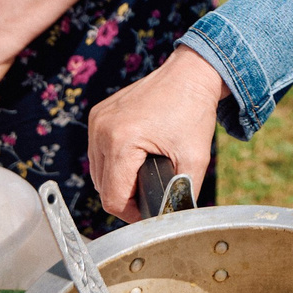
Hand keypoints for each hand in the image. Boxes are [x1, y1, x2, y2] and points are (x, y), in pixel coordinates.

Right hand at [86, 45, 226, 222]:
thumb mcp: (195, 158)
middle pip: (102, 187)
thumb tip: (174, 218)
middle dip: (126, 196)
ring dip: (117, 180)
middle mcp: (101, 130)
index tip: (150, 211)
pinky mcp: (98, 115)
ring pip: (98, 171)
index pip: (113, 198)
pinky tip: (133, 160)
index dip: (132, 213)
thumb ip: (183, 192)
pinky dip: (113, 161)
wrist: (190, 74)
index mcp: (120, 141)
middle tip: (151, 193)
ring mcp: (97, 120)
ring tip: (143, 177)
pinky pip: (98, 151)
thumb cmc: (193, 111)